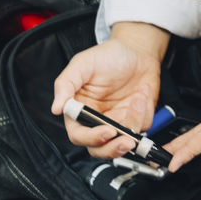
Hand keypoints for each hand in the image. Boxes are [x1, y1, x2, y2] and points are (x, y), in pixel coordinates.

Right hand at [50, 21, 169, 158]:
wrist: (137, 50)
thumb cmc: (108, 56)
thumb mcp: (83, 64)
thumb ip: (66, 84)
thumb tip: (56, 108)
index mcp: (80, 110)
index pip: (79, 135)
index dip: (91, 138)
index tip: (107, 131)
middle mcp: (98, 120)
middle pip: (100, 149)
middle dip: (113, 149)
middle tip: (126, 141)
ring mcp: (118, 122)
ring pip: (123, 143)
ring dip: (134, 122)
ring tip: (139, 98)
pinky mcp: (136, 120)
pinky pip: (142, 128)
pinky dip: (144, 112)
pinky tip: (142, 94)